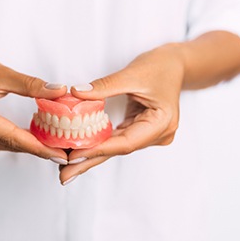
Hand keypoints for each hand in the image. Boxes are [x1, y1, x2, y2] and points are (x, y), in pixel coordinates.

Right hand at [0, 50, 67, 159]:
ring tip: (56, 144)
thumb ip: (30, 85)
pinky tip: (36, 138)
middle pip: (9, 144)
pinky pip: (0, 143)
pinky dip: (18, 140)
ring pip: (6, 146)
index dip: (37, 146)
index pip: (9, 136)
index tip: (61, 154)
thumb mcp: (0, 72)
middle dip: (39, 148)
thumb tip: (60, 92)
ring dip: (30, 144)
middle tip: (66, 152)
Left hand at [59, 44, 183, 184]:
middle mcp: (157, 134)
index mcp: (161, 123)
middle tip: (64, 176)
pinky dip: (99, 143)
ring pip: (115, 147)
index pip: (125, 142)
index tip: (72, 156)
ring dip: (91, 155)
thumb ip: (104, 86)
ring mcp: (150, 134)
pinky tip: (81, 150)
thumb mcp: (131, 74)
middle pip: (118, 150)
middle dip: (89, 162)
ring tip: (67, 166)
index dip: (97, 149)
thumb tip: (76, 93)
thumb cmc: (160, 66)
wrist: (175, 64)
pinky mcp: (140, 130)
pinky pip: (116, 139)